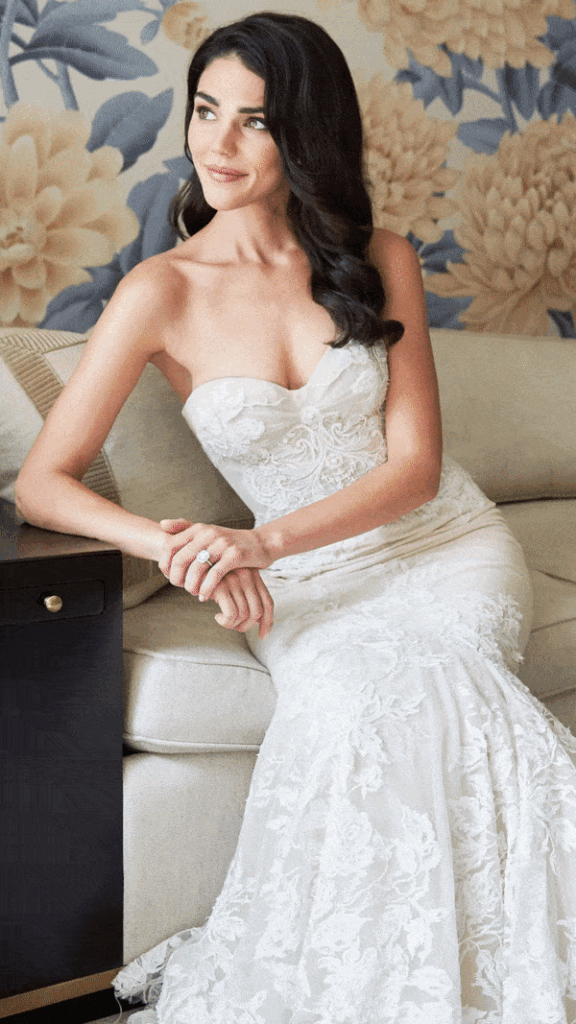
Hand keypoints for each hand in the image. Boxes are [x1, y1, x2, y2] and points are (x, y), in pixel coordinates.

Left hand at [158, 519, 273, 638]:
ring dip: (191, 586)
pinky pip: (214, 575)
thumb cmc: (229, 542)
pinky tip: (205, 596)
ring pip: (196, 569)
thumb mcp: (206, 531)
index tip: (169, 576)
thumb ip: (184, 527)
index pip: (169, 546)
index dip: (165, 564)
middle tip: (180, 587)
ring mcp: (222, 544)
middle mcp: (208, 533)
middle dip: (176, 578)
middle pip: (180, 560)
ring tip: (193, 593)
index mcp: (198, 528)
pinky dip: (206, 589)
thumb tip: (161, 524)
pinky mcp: (235, 555)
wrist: (260, 543)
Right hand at [211, 568, 273, 639]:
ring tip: (223, 620)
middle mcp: (247, 576)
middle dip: (246, 626)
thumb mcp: (232, 582)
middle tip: (233, 626)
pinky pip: (231, 614)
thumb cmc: (211, 577)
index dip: (268, 623)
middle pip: (257, 612)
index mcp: (253, 575)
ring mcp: (235, 580)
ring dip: (233, 624)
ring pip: (244, 615)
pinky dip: (225, 622)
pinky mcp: (221, 586)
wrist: (190, 564)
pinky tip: (216, 617)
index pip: (268, 603)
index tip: (263, 636)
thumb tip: (259, 622)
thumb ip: (246, 595)